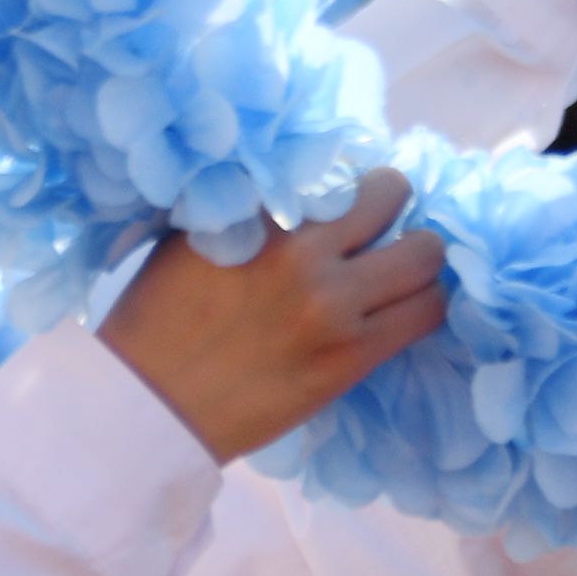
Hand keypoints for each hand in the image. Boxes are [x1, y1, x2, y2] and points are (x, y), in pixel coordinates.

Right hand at [98, 169, 451, 461]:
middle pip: (390, 195)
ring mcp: (335, 305)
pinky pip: (424, 314)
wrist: (151, 406)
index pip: (333, 170)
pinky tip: (405, 309)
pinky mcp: (354, 356)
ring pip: (425, 257)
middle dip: (390, 205)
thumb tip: (294, 194)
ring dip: (417, 258)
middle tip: (380, 227)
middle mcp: (304, 251)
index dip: (343, 185)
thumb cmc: (155, 320)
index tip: (343, 200)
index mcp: (259, 216)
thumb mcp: (188, 239)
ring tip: (399, 272)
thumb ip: (245, 210)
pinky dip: (422, 304)